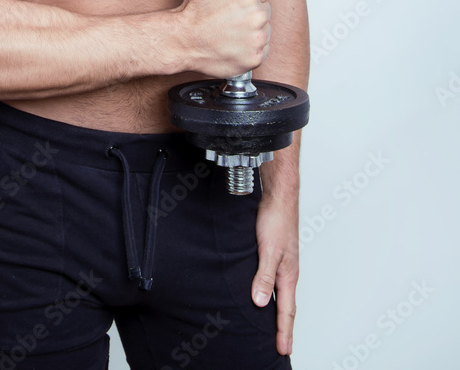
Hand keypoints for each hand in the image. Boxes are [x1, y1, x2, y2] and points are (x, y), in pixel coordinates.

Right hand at [174, 0, 272, 75]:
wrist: (183, 40)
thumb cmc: (194, 11)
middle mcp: (257, 16)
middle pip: (265, 8)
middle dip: (252, 10)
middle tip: (233, 15)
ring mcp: (257, 39)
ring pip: (265, 29)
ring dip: (253, 30)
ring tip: (232, 30)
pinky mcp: (255, 58)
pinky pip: (261, 49)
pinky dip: (250, 48)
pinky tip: (234, 43)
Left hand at [251, 187, 298, 356]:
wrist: (279, 197)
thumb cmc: (276, 221)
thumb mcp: (267, 250)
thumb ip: (263, 276)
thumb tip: (260, 302)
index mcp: (288, 275)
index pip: (286, 311)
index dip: (284, 332)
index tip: (283, 350)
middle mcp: (288, 272)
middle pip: (287, 306)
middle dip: (285, 328)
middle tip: (283, 347)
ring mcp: (283, 264)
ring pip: (282, 294)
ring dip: (280, 313)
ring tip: (275, 328)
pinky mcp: (276, 255)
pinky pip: (276, 282)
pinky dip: (273, 295)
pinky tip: (265, 295)